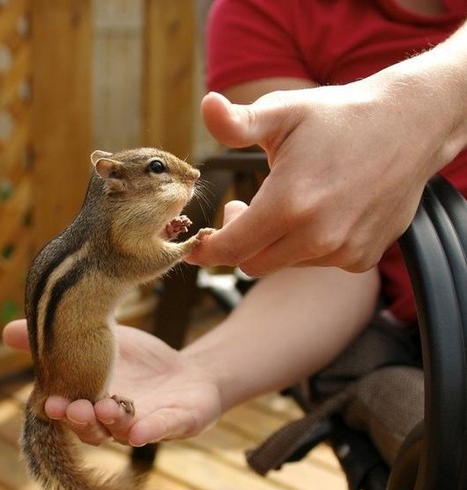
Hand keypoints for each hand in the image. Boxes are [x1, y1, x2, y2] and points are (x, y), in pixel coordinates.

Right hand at [3, 320, 221, 446]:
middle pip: (92, 428)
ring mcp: (142, 425)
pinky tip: (140, 432)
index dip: (59, 409)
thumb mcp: (96, 339)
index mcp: (90, 401)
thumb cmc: (137, 361)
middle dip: (80, 419)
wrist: (187, 373)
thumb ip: (58, 337)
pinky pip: (160, 432)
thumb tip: (5, 331)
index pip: (70, 410)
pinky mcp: (174, 425)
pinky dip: (149, 432)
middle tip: (72, 408)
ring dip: (111, 422)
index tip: (47, 401)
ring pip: (122, 431)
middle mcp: (111, 421)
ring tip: (104, 406)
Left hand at [191, 67, 464, 274]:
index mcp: (289, 203)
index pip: (230, 249)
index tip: (197, 243)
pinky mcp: (362, 257)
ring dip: (275, 242)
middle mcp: (318, 235)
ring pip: (284, 264)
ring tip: (288, 203)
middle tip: (243, 209)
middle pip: (252, 263)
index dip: (206, 250)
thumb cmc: (339, 117)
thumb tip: (206, 106)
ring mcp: (343, 250)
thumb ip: (238, 121)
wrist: (411, 125)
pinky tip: (319, 214)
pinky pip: (317, 263)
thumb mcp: (283, 111)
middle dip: (238, 242)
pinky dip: (308, 246)